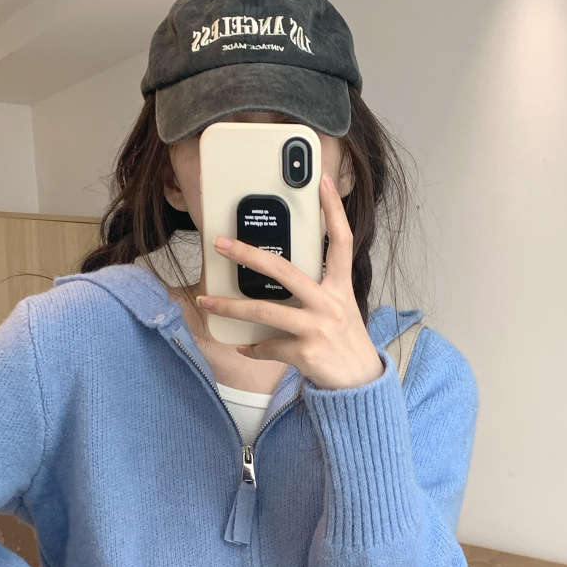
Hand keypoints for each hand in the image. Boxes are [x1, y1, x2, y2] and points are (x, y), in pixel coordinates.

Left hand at [196, 173, 384, 390]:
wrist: (360, 385)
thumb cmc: (346, 345)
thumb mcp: (340, 312)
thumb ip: (316, 295)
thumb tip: (277, 287)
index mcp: (340, 288)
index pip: (341, 240)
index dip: (334, 210)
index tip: (324, 182)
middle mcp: (330, 302)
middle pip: (285, 270)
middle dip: (248, 254)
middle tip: (220, 243)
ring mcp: (317, 327)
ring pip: (264, 310)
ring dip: (229, 307)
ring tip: (206, 302)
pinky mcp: (306, 352)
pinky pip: (268, 346)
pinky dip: (253, 348)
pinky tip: (245, 347)